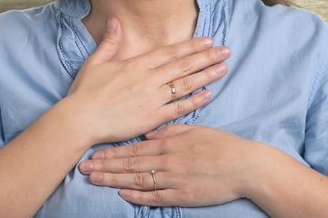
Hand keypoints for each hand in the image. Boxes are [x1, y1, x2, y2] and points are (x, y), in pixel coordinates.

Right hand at [67, 18, 229, 144]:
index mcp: (137, 65)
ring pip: (185, 84)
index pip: (170, 52)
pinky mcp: (153, 118)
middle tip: (226, 51)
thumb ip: (110, 41)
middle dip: (207, 57)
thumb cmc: (86, 92)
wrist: (80, 120)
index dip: (191, 46)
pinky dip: (194, 101)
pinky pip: (178, 108)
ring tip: (223, 69)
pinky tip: (208, 95)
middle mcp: (149, 79)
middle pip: (183, 65)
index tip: (208, 40)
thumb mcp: (95, 62)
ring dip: (206, 76)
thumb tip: (115, 20)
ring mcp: (153, 99)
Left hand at [79, 124, 257, 206]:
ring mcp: (173, 180)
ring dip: (114, 179)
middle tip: (84, 168)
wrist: (243, 166)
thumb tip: (148, 134)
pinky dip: (138, 196)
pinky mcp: (182, 195)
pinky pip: (155, 197)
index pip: (134, 148)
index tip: (94, 153)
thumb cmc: (219, 144)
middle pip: (130, 164)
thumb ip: (170, 131)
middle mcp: (167, 161)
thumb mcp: (194, 130)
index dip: (113, 152)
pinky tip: (123, 194)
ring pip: (138, 179)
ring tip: (95, 179)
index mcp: (169, 143)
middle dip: (106, 166)